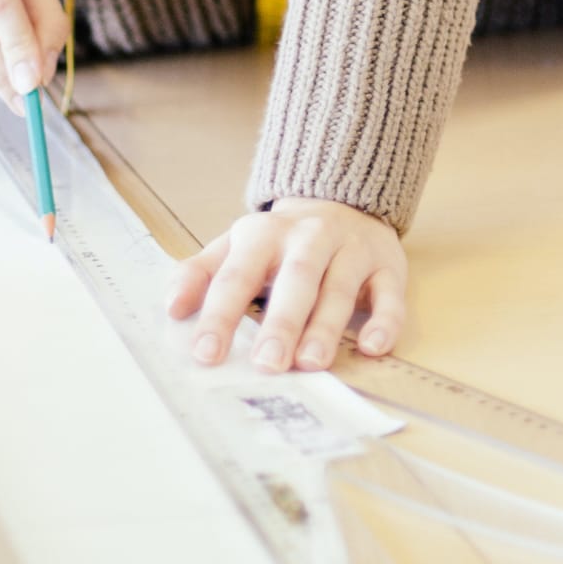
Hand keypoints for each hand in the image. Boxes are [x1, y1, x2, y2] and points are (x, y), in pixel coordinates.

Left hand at [167, 198, 406, 373]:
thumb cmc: (281, 240)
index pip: (238, 275)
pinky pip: (390, 294)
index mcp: (263, 234)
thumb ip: (201, 273)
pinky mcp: (387, 266)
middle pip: (295, 279)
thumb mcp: (235, 246)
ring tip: (310, 363)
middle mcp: (309, 238)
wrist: (343, 199)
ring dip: (326, 326)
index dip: (220, 314)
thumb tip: (171, 308)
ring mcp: (351, 250)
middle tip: (267, 364)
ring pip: (340, 288)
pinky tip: (372, 347)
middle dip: (281, 322)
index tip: (205, 354)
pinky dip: (385, 320)